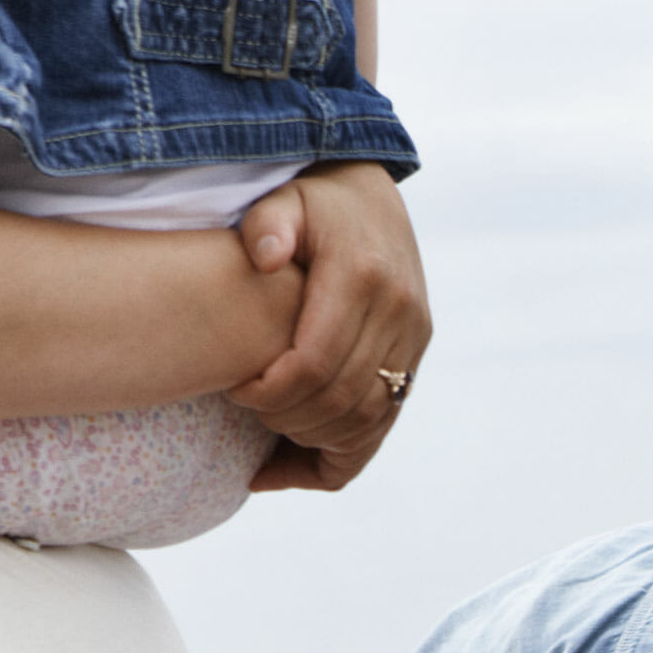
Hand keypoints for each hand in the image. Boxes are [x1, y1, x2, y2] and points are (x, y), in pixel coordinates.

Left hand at [230, 160, 431, 492]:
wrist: (371, 198)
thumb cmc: (313, 202)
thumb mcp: (284, 198)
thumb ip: (268, 223)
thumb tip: (264, 259)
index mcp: (362, 277)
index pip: (316, 363)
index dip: (272, 392)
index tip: (236, 389)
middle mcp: (399, 313)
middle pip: (342, 400)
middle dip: (288, 419)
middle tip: (249, 411)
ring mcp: (414, 339)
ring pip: (368, 420)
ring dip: (317, 438)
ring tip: (274, 426)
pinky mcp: (416, 357)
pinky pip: (384, 421)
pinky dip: (346, 448)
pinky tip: (303, 454)